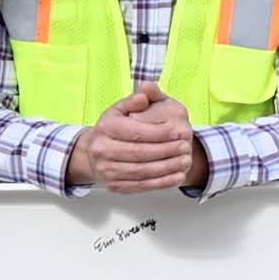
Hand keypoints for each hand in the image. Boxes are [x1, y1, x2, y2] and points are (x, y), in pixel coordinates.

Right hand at [78, 81, 206, 194]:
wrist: (93, 153)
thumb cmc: (112, 128)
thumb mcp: (121, 109)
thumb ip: (135, 100)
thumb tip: (145, 93)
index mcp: (105, 128)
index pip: (136, 131)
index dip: (159, 133)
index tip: (178, 132)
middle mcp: (102, 150)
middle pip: (140, 153)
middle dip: (166, 150)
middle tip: (185, 146)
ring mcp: (107, 170)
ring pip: (142, 171)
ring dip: (167, 168)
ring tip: (185, 160)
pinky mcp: (115, 185)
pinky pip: (141, 186)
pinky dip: (162, 183)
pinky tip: (177, 176)